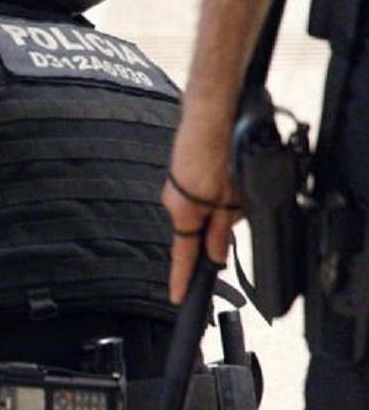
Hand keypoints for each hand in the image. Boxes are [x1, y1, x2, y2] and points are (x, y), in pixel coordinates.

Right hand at [164, 117, 244, 302]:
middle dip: (218, 228)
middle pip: (197, 230)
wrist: (210, 111)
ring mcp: (176, 186)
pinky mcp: (182, 172)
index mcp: (183, 212)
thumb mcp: (227, 199)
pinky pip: (199, 192)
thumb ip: (221, 230)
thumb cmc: (216, 151)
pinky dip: (215, 189)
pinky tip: (227, 173)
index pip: (183, 255)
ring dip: (220, 205)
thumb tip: (217, 254)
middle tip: (237, 209)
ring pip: (202, 209)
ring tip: (235, 182)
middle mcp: (174, 201)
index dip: (182, 278)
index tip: (176, 298)